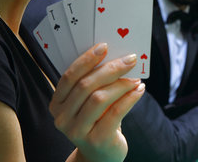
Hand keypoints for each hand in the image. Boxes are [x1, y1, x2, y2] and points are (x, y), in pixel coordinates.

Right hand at [50, 43, 144, 161]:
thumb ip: (94, 83)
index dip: (86, 60)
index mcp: (57, 103)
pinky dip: (130, 98)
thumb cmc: (97, 120)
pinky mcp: (96, 141)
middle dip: (111, 69)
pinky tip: (139, 90)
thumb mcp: (89, 102)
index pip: (69, 77)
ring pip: (100, 98)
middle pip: (86, 86)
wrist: (101, 154)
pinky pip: (115, 113)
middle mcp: (62, 118)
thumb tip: (116, 56)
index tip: (104, 46)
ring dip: (122, 84)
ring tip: (136, 78)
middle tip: (130, 59)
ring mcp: (77, 132)